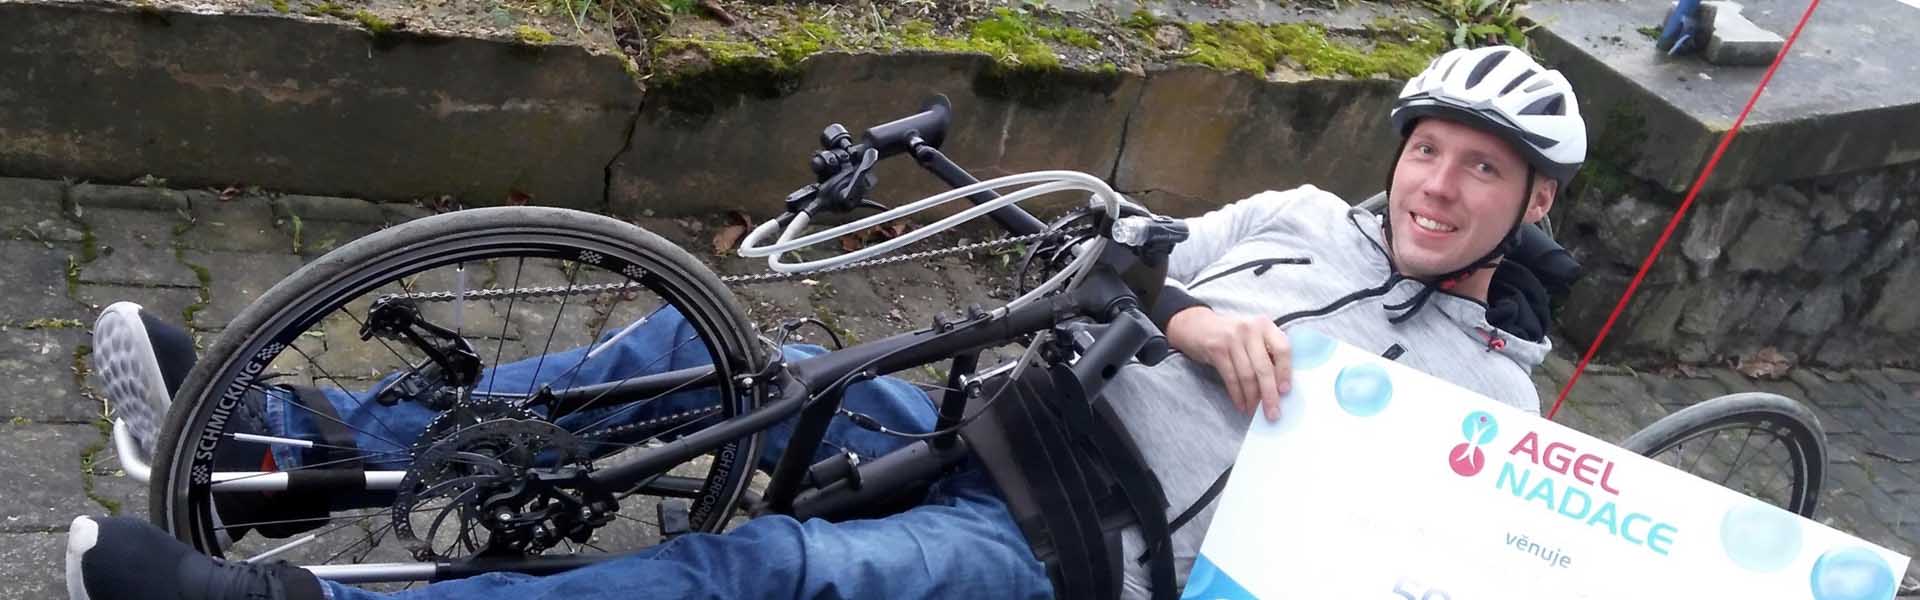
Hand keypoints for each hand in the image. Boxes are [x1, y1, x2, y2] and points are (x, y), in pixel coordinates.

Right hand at [1165, 306, 1291, 421]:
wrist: (1196, 325)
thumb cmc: (1230, 334)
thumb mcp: (1252, 334)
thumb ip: (1267, 351)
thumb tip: (1280, 385)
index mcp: (1264, 325)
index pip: (1282, 348)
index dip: (1285, 372)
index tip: (1285, 391)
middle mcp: (1249, 329)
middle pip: (1263, 368)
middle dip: (1269, 395)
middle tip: (1273, 413)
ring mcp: (1231, 339)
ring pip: (1247, 376)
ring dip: (1252, 398)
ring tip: (1254, 410)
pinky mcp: (1216, 350)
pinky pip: (1230, 378)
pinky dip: (1237, 395)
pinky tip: (1241, 404)